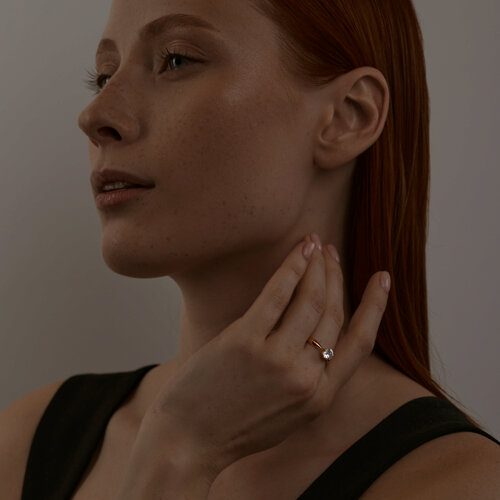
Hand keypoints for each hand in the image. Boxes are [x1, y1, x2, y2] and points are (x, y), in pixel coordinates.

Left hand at [137, 234, 390, 480]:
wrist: (188, 442)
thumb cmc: (234, 426)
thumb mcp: (287, 415)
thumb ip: (309, 381)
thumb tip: (318, 339)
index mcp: (321, 397)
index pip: (361, 342)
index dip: (376, 306)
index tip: (382, 278)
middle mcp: (306, 378)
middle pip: (334, 313)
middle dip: (336, 276)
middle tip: (331, 252)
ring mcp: (276, 359)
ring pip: (310, 299)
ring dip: (317, 266)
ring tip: (315, 245)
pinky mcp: (245, 342)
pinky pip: (277, 295)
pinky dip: (291, 268)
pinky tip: (299, 251)